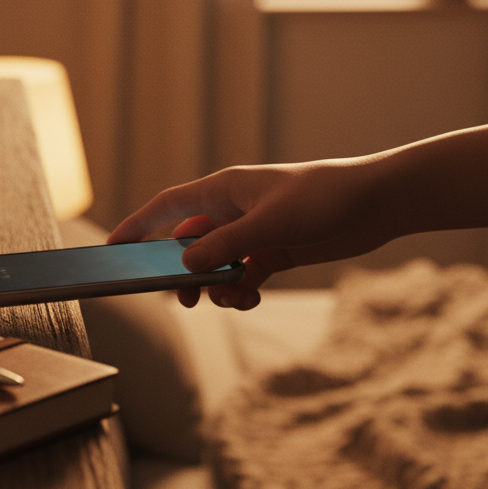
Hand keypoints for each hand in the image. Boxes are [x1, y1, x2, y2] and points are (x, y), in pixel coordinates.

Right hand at [107, 160, 393, 308]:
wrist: (375, 203)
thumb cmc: (323, 196)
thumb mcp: (269, 223)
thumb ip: (226, 245)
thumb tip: (186, 265)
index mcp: (224, 190)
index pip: (168, 207)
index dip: (138, 226)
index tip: (112, 248)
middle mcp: (233, 210)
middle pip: (188, 243)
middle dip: (182, 272)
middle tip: (182, 298)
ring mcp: (253, 231)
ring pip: (215, 265)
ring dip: (216, 286)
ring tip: (231, 298)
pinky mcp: (273, 251)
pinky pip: (242, 276)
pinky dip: (240, 290)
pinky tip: (250, 297)